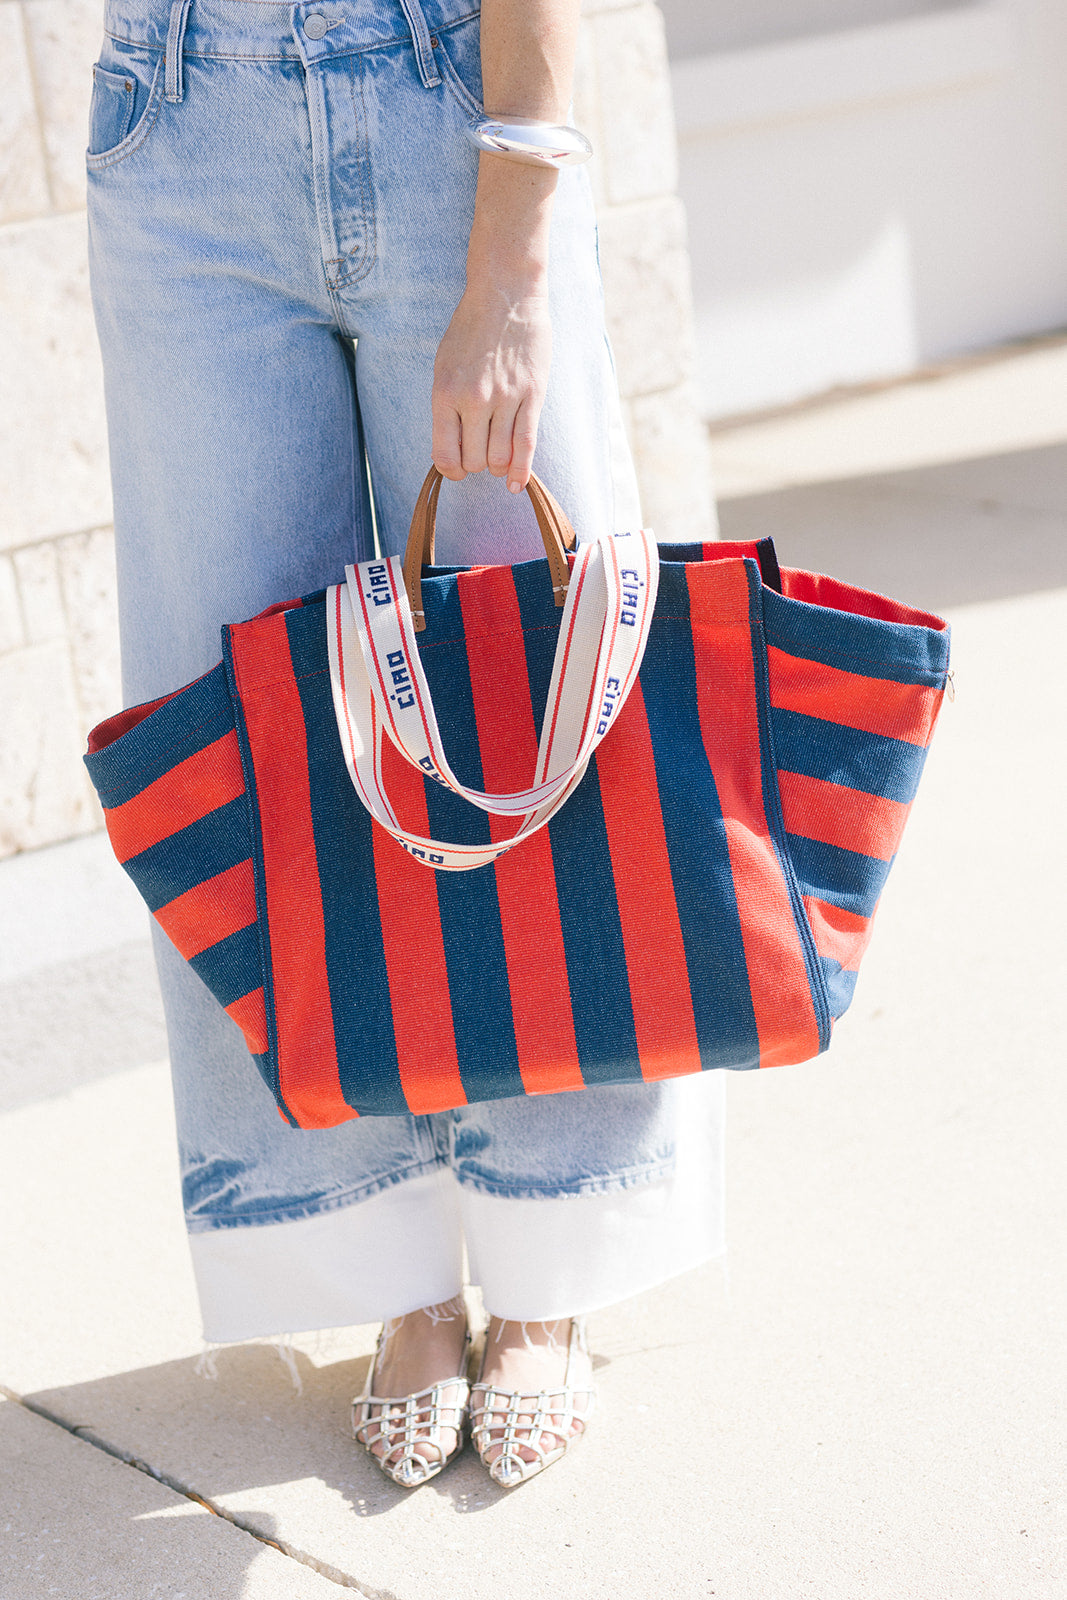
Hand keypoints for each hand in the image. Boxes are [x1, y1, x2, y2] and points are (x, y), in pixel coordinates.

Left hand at [431, 278, 551, 493]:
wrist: (505, 295)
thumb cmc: (471, 330)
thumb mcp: (444, 365)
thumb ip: (447, 405)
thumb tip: (452, 446)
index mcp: (445, 392)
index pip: (444, 453)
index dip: (451, 470)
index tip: (457, 469)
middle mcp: (473, 399)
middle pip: (474, 460)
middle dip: (476, 465)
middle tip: (481, 453)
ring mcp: (505, 398)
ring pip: (499, 458)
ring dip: (497, 466)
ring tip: (498, 456)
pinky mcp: (532, 395)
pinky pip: (525, 444)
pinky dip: (521, 470)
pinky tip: (516, 483)